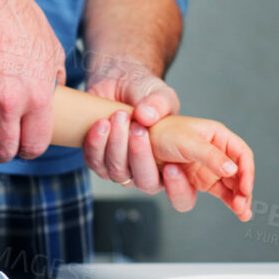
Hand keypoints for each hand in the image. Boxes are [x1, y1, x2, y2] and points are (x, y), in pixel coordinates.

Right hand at [0, 0, 63, 161]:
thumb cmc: (21, 17)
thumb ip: (55, 76)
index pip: (35, 144)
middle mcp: (10, 101)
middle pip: (4, 149)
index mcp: (38, 95)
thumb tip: (58, 92)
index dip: (29, 150)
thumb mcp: (52, 48)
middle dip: (1, 153)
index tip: (22, 148)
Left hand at [83, 58, 193, 208]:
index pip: (183, 196)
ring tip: (120, 116)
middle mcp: (150, 172)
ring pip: (118, 173)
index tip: (171, 167)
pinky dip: (97, 143)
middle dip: (141, 156)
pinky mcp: (100, 160)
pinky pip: (96, 162)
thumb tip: (147, 116)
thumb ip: (161, 104)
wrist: (118, 81)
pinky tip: (102, 123)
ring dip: (118, 144)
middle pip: (147, 184)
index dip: (178, 189)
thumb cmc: (146, 93)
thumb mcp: (162, 95)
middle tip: (139, 128)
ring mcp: (124, 169)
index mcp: (176, 163)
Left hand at [147, 114, 253, 220]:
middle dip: (243, 191)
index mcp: (217, 137)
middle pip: (239, 175)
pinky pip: (215, 194)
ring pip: (229, 187)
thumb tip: (233, 170)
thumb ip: (210, 156)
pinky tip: (232, 209)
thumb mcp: (188, 141)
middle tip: (243, 207)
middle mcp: (215, 154)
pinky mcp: (197, 182)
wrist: (141, 141)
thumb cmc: (163, 132)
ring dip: (235, 199)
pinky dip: (223, 202)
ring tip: (239, 210)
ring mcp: (207, 169)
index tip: (245, 189)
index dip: (247, 172)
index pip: (242, 155)